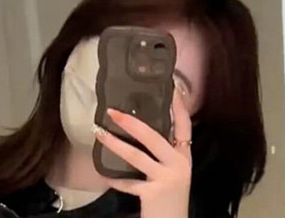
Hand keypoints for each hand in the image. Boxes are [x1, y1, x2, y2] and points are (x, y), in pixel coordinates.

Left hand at [94, 90, 192, 217]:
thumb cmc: (172, 197)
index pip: (184, 124)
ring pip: (136, 156)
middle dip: (132, 123)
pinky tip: (102, 173)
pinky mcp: (153, 193)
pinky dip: (114, 178)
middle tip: (113, 111)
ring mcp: (166, 178)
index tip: (171, 86)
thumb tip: (141, 129)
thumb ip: (164, 154)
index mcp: (185, 156)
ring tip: (99, 133)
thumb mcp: (174, 172)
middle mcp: (178, 164)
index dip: (178, 105)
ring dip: (115, 144)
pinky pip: (128, 182)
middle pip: (154, 137)